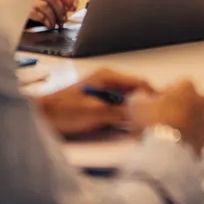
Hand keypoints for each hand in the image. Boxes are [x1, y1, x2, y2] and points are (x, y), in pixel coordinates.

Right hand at [6, 0, 78, 28]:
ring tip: (55, 23)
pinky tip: (46, 24)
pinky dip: (44, 19)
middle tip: (63, 19)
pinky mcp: (17, 7)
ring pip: (45, 4)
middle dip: (61, 9)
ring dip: (54, 16)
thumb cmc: (13, 0)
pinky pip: (36, 12)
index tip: (71, 6)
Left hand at [37, 70, 153, 139]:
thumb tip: (141, 115)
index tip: (163, 106)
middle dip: (144, 105)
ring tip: (140, 125)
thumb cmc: (61, 111)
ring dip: (133, 112)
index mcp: (108, 76)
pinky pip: (118, 108)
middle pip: (135, 92)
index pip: (140, 82)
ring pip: (127, 101)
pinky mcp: (98, 102)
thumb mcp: (94, 113)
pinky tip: (124, 126)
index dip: (153, 95)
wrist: (40, 117)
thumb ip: (119, 112)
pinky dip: (123, 116)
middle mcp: (107, 80)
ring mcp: (102, 91)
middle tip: (153, 120)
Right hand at [128, 79, 203, 155]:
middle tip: (158, 119)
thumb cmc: (153, 121)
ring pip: (191, 119)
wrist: (168, 151)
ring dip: (180, 124)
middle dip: (175, 108)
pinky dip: (184, 138)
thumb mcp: (137, 104)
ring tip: (163, 135)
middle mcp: (200, 101)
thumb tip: (141, 97)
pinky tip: (171, 145)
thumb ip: (140, 96)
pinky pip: (193, 136)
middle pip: (187, 102)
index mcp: (187, 87)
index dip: (162, 95)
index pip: (175, 85)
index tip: (152, 105)